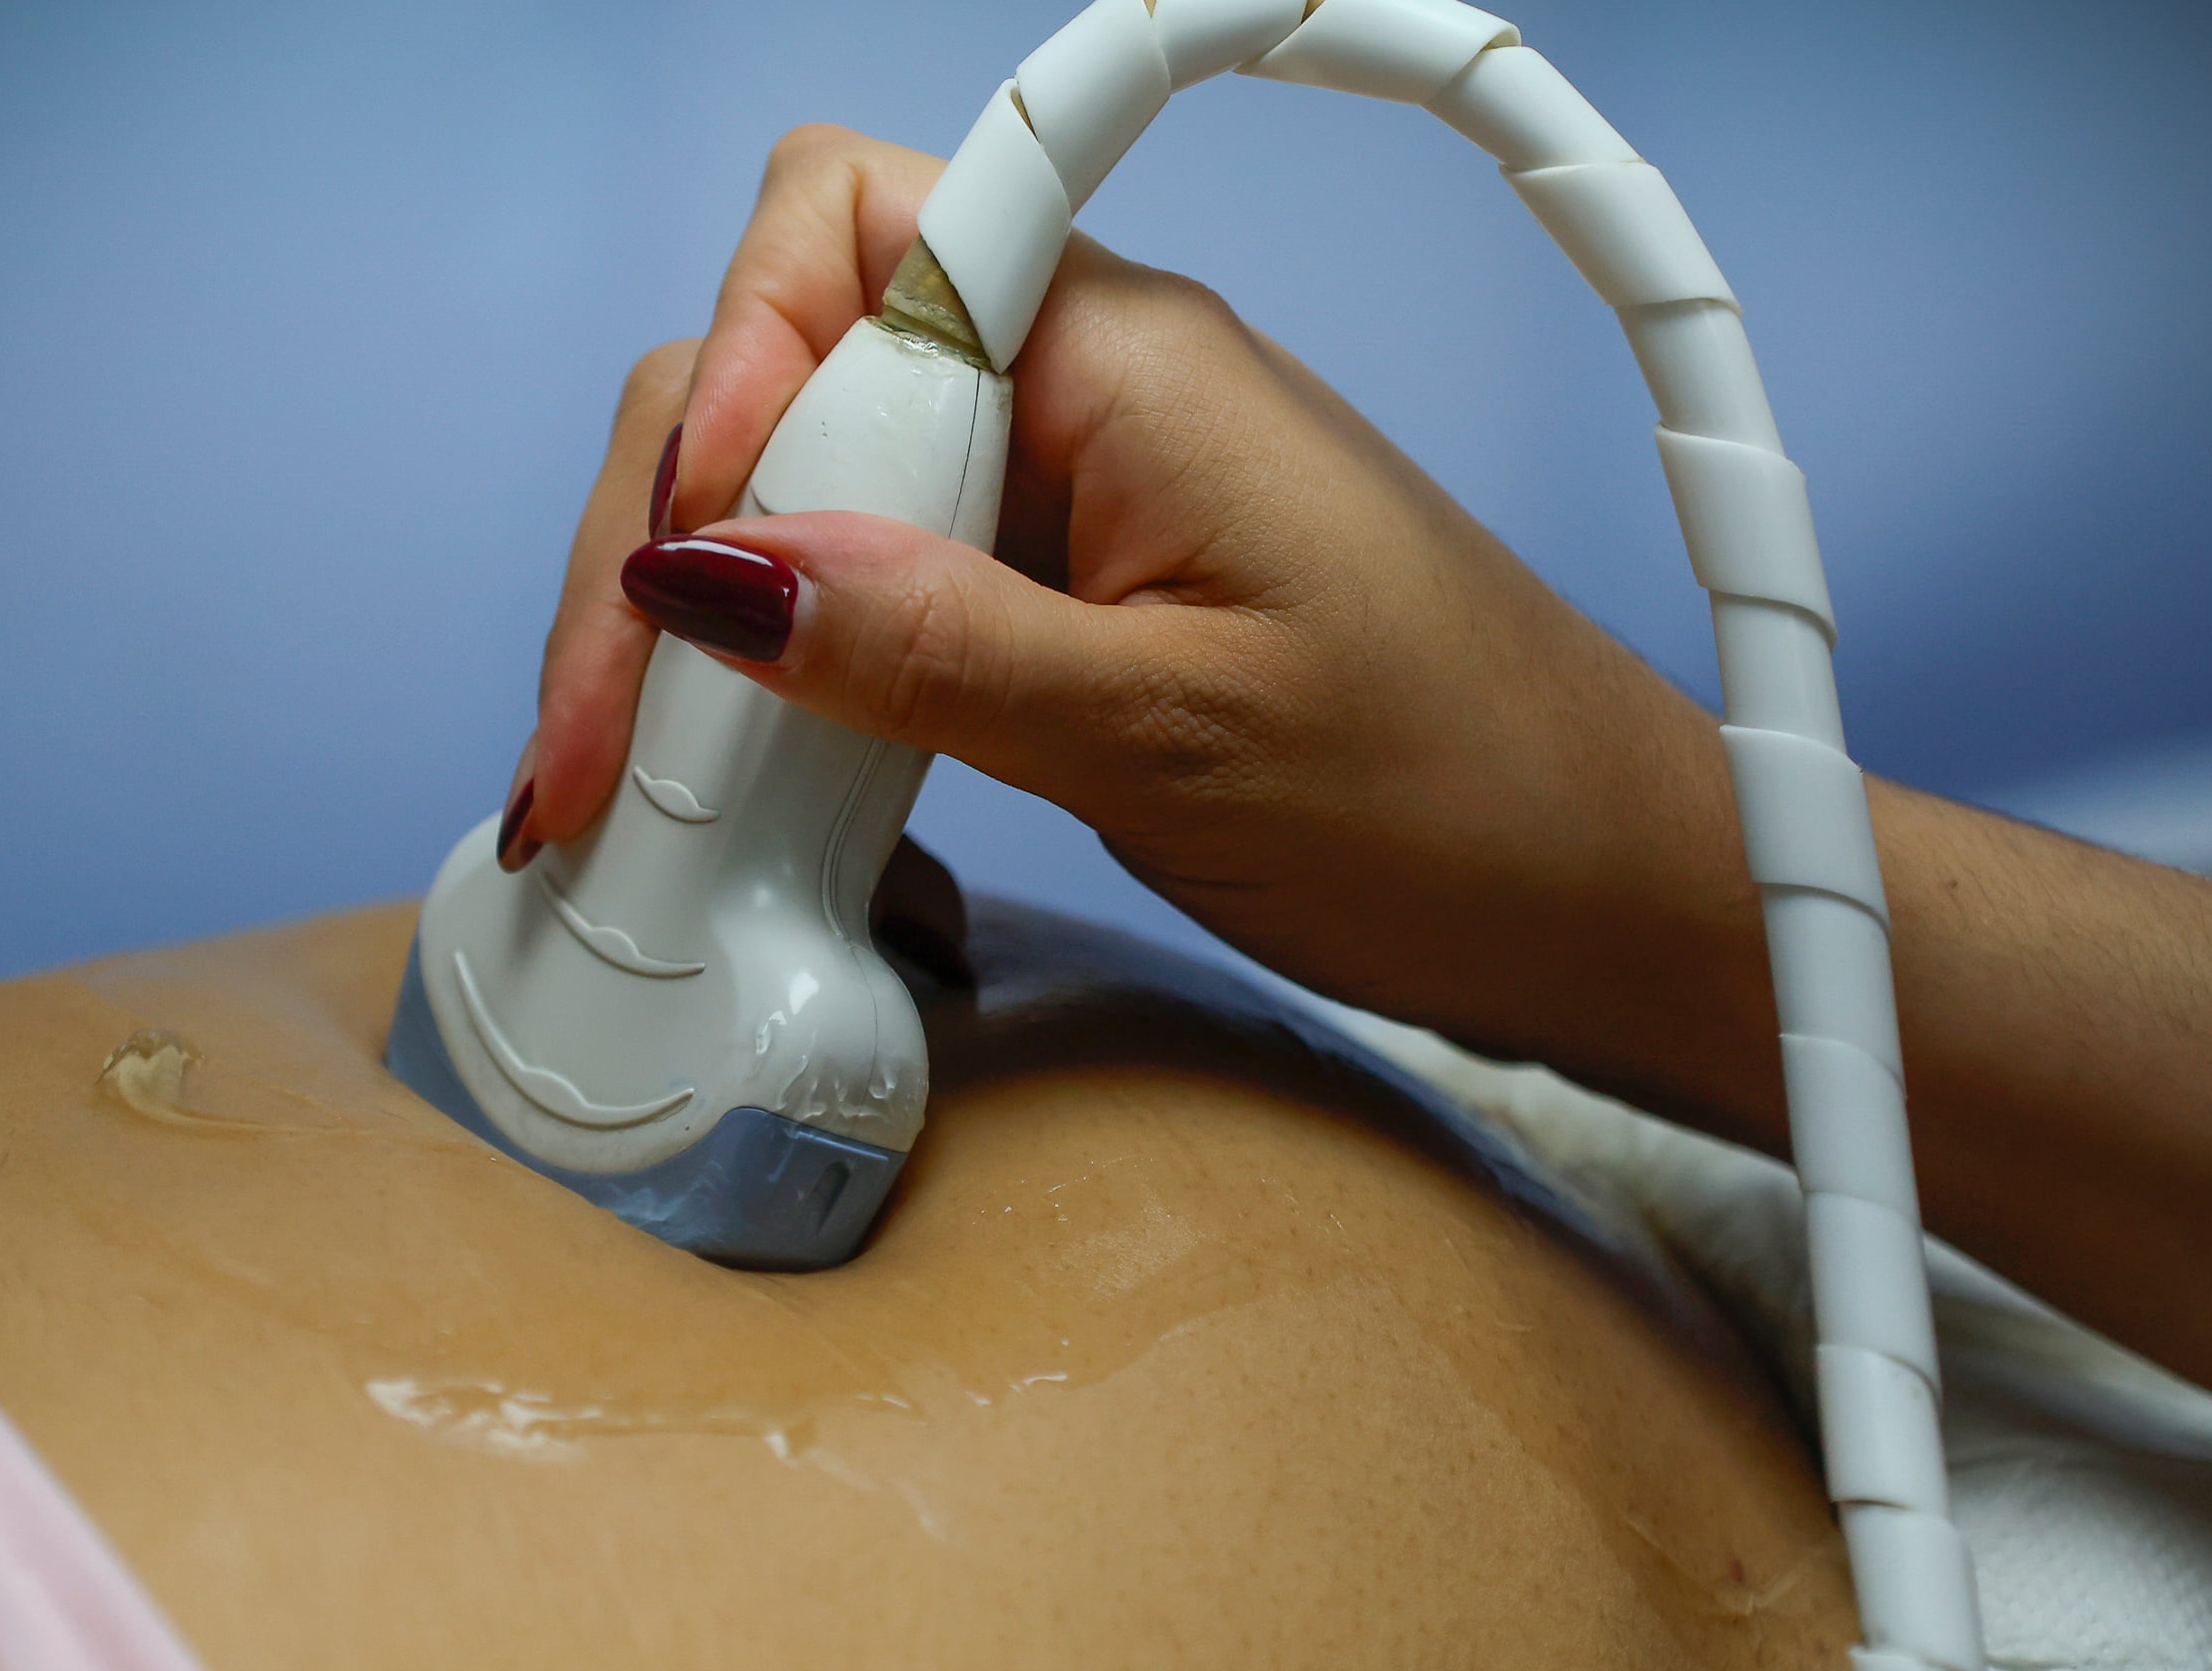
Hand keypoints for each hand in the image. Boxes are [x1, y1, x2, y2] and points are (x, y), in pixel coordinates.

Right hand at [501, 126, 1772, 1109]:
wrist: (1616, 901)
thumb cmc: (1462, 805)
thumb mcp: (1175, 736)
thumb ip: (932, 647)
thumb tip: (705, 573)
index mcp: (1120, 354)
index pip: (837, 229)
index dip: (721, 373)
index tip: (684, 572)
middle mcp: (1080, 393)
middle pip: (779, 374)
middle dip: (661, 544)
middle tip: (595, 752)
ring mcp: (1069, 500)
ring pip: (805, 497)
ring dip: (701, 632)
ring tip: (630, 794)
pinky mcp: (1071, 603)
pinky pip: (880, 598)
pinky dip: (795, 691)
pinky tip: (760, 805)